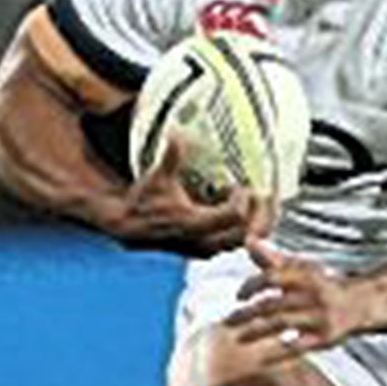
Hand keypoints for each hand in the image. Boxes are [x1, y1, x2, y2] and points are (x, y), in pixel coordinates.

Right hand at [115, 141, 274, 256]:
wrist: (127, 226)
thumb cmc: (142, 203)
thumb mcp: (157, 178)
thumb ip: (171, 157)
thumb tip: (176, 134)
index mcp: (193, 223)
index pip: (235, 215)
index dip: (243, 197)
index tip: (239, 184)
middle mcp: (201, 241)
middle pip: (247, 233)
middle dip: (257, 213)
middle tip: (259, 193)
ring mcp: (204, 249)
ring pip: (242, 242)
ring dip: (252, 223)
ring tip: (253, 204)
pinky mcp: (204, 251)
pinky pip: (233, 245)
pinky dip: (242, 230)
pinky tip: (239, 214)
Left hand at [225, 240, 368, 363]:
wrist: (361, 303)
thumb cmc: (320, 285)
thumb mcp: (301, 269)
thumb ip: (273, 260)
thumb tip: (249, 240)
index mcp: (305, 276)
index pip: (272, 277)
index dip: (252, 286)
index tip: (238, 296)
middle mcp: (314, 294)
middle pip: (273, 303)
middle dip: (247, 314)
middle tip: (227, 322)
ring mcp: (321, 316)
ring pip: (283, 323)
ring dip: (257, 332)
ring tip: (238, 339)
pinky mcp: (328, 337)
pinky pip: (301, 346)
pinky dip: (281, 353)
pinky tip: (262, 359)